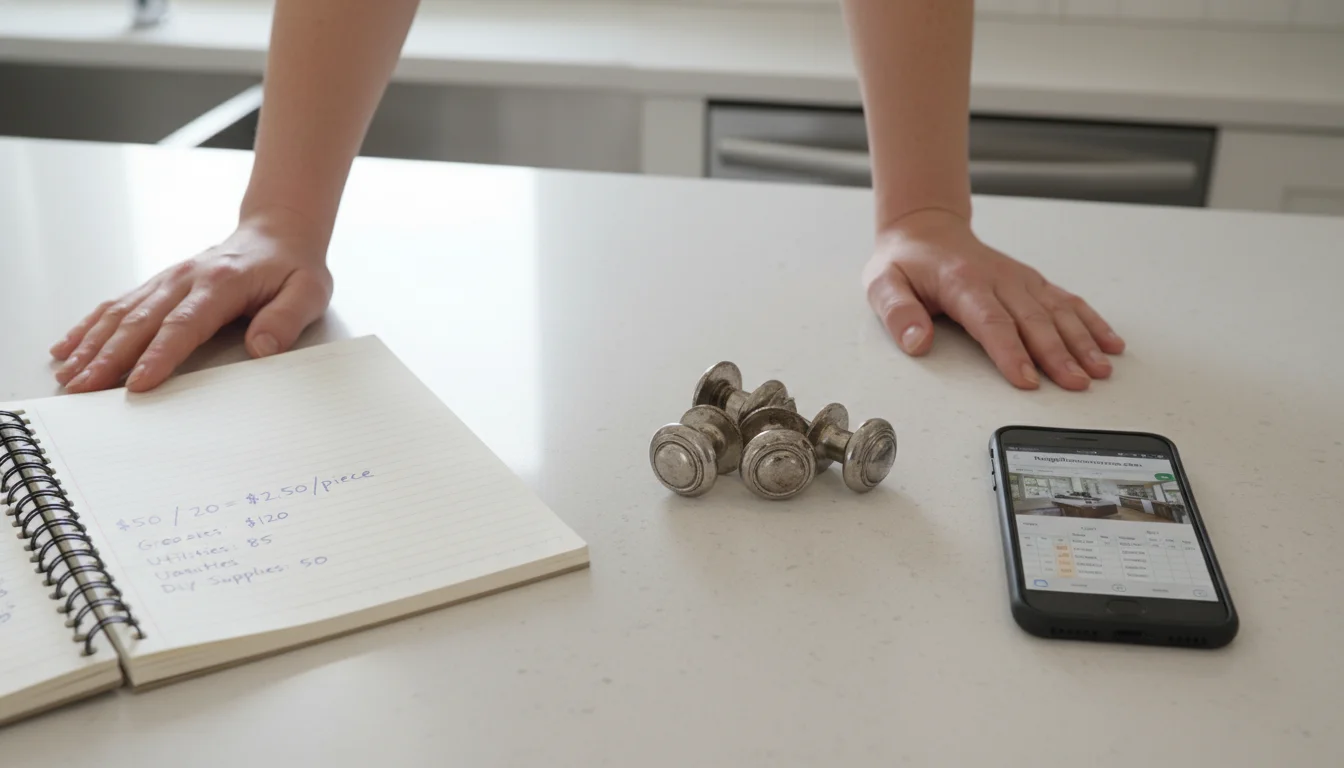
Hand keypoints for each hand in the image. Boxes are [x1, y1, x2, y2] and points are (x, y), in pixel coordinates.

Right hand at [50, 216, 333, 393]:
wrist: (278, 232)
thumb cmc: (292, 267)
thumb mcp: (308, 292)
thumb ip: (286, 319)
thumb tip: (262, 348)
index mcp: (221, 283)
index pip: (184, 324)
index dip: (158, 355)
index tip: (138, 382)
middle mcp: (186, 279)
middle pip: (140, 322)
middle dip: (108, 359)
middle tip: (83, 390)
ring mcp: (168, 280)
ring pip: (121, 314)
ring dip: (90, 346)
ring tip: (67, 376)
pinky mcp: (158, 284)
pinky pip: (117, 305)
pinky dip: (89, 326)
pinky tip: (67, 346)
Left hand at [864, 209, 1123, 390]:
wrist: (925, 230)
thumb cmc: (905, 262)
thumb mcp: (883, 284)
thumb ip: (897, 313)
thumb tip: (916, 342)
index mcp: (962, 281)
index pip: (991, 322)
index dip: (1011, 352)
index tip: (1027, 379)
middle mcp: (998, 278)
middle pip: (1033, 321)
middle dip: (1057, 355)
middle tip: (1076, 384)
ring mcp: (1019, 280)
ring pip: (1057, 312)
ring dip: (1081, 342)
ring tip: (1100, 370)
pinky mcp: (1032, 283)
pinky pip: (1067, 301)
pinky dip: (1092, 322)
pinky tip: (1111, 343)